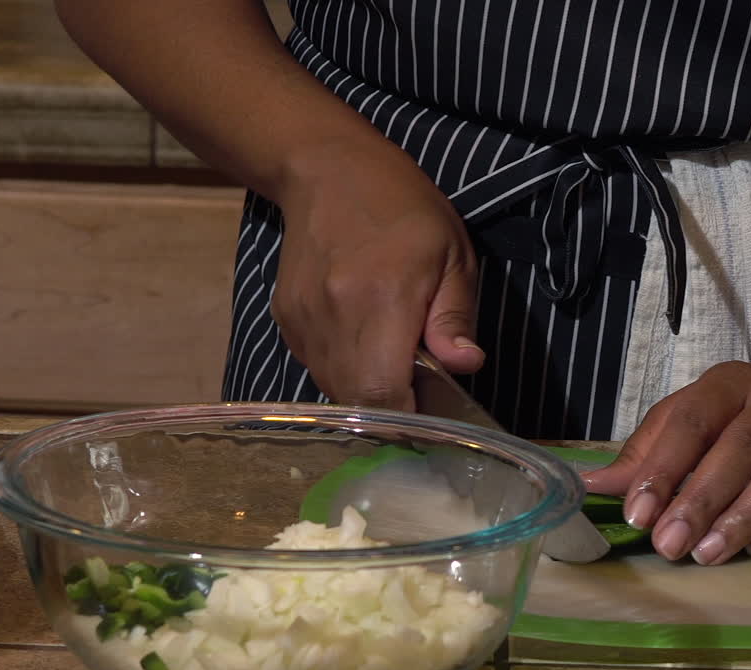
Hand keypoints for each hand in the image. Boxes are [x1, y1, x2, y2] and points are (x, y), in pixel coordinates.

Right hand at [271, 141, 482, 408]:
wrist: (329, 171)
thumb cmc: (405, 210)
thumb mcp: (453, 255)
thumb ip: (455, 316)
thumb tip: (465, 365)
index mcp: (382, 298)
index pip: (382, 392)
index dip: (407, 417)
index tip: (431, 413)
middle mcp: (334, 315)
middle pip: (356, 400)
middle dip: (390, 409)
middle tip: (418, 389)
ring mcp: (303, 318)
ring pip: (333, 387)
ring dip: (365, 389)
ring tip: (391, 356)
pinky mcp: (285, 318)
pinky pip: (316, 365)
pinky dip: (342, 367)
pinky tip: (362, 338)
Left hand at [583, 356, 750, 564]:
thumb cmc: (747, 408)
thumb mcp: (695, 410)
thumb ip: (647, 449)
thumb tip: (593, 485)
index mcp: (730, 385)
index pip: (692, 420)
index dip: (663, 467)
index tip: (637, 512)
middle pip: (739, 449)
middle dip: (701, 500)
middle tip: (668, 544)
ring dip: (743, 519)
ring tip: (706, 555)